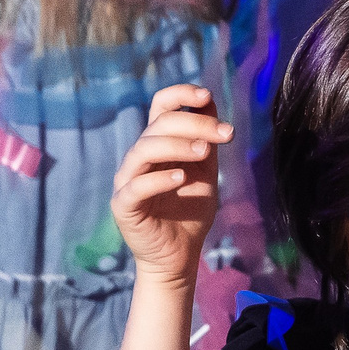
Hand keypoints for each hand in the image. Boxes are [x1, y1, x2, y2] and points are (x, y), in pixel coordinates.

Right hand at [110, 84, 231, 285]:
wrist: (181, 254)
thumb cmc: (190, 212)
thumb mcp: (205, 171)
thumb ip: (206, 140)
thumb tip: (209, 101)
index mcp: (157, 144)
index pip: (160, 107)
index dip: (179, 94)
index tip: (206, 95)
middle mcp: (139, 157)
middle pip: (159, 125)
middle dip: (194, 123)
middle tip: (225, 133)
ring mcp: (127, 180)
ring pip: (144, 150)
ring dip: (178, 146)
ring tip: (204, 152)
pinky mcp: (124, 205)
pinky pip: (136, 186)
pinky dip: (159, 179)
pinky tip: (182, 178)